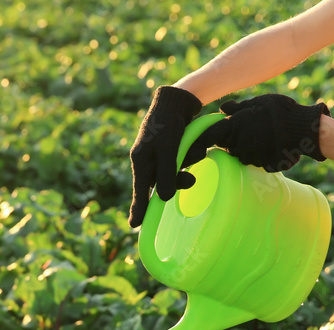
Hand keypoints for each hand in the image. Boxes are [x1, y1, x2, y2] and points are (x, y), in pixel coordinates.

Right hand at [128, 86, 201, 227]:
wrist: (177, 100)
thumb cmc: (169, 123)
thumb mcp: (169, 150)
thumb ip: (167, 174)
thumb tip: (164, 198)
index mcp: (140, 160)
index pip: (140, 191)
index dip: (139, 209)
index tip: (134, 225)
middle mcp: (147, 159)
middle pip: (160, 183)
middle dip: (178, 180)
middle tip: (191, 180)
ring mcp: (157, 154)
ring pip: (173, 172)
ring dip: (187, 165)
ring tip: (199, 152)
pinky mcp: (169, 149)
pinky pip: (179, 162)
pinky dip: (189, 157)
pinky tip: (198, 148)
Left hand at [184, 94, 330, 172]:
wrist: (303, 129)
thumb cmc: (280, 111)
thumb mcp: (258, 102)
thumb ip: (237, 107)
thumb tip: (221, 108)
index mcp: (233, 127)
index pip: (209, 136)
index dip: (205, 136)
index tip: (203, 136)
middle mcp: (237, 144)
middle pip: (224, 145)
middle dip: (229, 139)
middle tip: (244, 128)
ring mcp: (249, 157)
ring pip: (238, 154)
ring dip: (243, 147)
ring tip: (259, 135)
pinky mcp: (261, 165)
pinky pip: (253, 160)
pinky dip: (256, 154)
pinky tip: (267, 144)